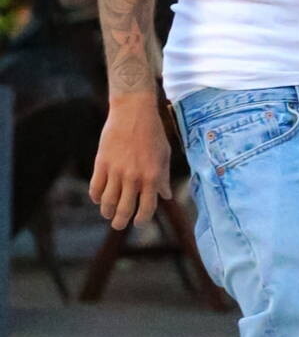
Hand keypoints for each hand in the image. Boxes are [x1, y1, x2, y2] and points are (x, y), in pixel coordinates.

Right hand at [90, 93, 172, 230]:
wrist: (133, 112)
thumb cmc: (153, 132)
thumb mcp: (164, 155)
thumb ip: (164, 177)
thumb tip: (165, 196)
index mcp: (152, 177)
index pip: (147, 208)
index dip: (142, 219)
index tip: (138, 223)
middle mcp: (134, 177)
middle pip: (125, 209)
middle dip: (121, 222)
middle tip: (118, 225)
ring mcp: (116, 171)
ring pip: (108, 202)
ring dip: (107, 212)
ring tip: (108, 214)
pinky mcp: (101, 163)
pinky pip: (96, 187)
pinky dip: (96, 197)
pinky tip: (98, 199)